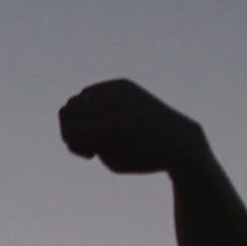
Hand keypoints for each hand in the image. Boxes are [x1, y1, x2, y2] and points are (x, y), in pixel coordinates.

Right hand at [59, 79, 197, 175]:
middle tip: (92, 143)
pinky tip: (108, 118)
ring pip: (76, 100)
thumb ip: (87, 140)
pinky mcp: (123, 83)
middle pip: (66, 111)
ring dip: (81, 118)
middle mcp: (117, 103)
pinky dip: (92, 107)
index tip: (92, 155)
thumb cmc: (144, 158)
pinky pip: (90, 92)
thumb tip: (70, 111)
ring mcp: (120, 89)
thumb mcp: (111, 161)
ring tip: (99, 131)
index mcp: (115, 127)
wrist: (180, 141)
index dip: (74, 147)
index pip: (70, 133)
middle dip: (72, 129)